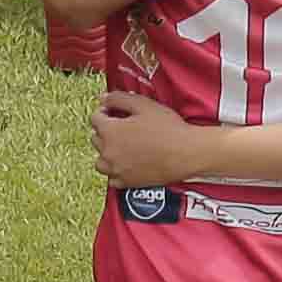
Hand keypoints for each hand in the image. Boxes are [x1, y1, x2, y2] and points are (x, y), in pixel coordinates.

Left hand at [89, 92, 203, 188]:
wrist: (186, 153)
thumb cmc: (168, 129)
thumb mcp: (143, 105)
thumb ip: (119, 99)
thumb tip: (104, 98)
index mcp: (110, 131)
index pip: (95, 118)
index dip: (104, 111)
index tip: (113, 111)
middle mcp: (108, 152)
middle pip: (95, 139)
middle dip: (105, 131)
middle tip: (121, 127)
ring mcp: (116, 170)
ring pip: (100, 161)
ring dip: (106, 152)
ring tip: (121, 147)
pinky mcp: (127, 183)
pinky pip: (112, 178)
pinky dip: (115, 171)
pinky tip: (126, 164)